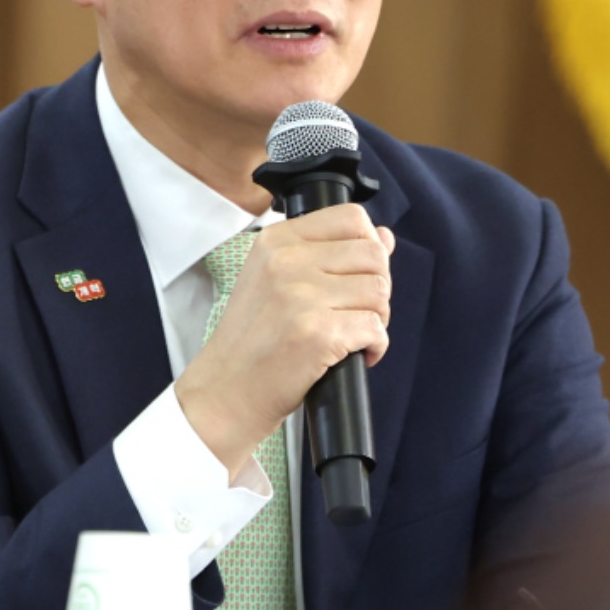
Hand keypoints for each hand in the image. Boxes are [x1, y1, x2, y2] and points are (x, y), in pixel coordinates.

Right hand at [176, 205, 395, 473]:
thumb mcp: (276, 280)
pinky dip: (376, 345)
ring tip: (353, 334)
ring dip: (378, 317)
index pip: (351, 218)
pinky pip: (375, 328)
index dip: (369, 247)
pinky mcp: (317, 334)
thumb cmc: (252, 340)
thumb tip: (384, 237)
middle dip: (377, 286)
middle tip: (357, 312)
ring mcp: (302, 298)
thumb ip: (328, 253)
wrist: (225, 391)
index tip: (357, 275)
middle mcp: (287, 262)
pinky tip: (358, 355)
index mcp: (276, 241)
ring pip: (379, 291)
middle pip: (373, 255)